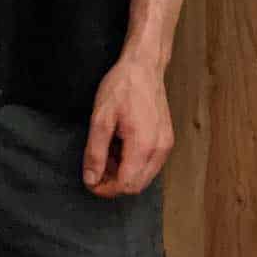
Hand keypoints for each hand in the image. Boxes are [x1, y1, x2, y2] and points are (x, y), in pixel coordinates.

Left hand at [82, 54, 173, 197]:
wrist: (144, 67)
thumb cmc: (122, 88)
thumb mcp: (100, 118)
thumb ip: (95, 152)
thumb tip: (91, 178)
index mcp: (143, 146)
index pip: (126, 185)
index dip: (106, 189)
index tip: (90, 181)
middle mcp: (159, 149)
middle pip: (136, 185)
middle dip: (113, 183)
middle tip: (94, 169)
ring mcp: (166, 145)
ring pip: (144, 177)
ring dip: (123, 174)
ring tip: (104, 155)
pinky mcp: (166, 140)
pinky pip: (150, 164)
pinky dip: (132, 164)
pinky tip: (118, 148)